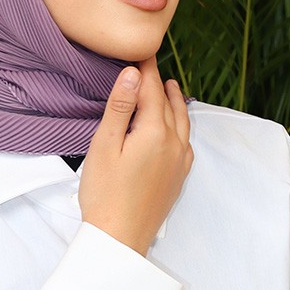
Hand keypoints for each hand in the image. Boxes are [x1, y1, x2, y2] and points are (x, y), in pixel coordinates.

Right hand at [79, 56, 192, 255]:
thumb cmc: (105, 194)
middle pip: (170, 104)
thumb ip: (120, 108)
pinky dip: (181, 125)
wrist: (119, 239)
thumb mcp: (104, 146)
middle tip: (151, 65)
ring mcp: (180, 163)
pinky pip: (186, 142)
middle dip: (160, 83)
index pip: (152, 90)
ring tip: (170, 87)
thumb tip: (132, 74)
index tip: (142, 51)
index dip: (146, 69)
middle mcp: (175, 145)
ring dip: (175, 102)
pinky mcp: (178, 178)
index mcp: (156, 132)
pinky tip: (176, 128)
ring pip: (183, 122)